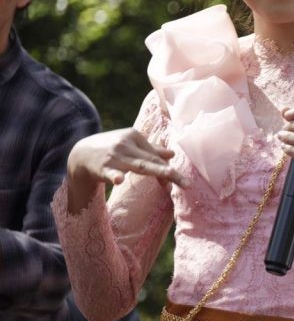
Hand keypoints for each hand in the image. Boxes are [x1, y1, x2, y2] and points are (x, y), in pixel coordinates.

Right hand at [67, 128, 187, 187]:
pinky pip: (110, 173)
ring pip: (138, 166)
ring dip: (154, 172)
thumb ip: (151, 149)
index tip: (181, 183)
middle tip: (186, 183)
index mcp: (134, 136)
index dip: (167, 170)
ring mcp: (113, 156)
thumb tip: (172, 154)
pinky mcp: (101, 168)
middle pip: (151, 160)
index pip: (155, 155)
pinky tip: (119, 180)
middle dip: (169, 172)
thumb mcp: (130, 145)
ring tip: (169, 178)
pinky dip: (115, 176)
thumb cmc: (111, 149)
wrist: (80, 154)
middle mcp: (126, 145)